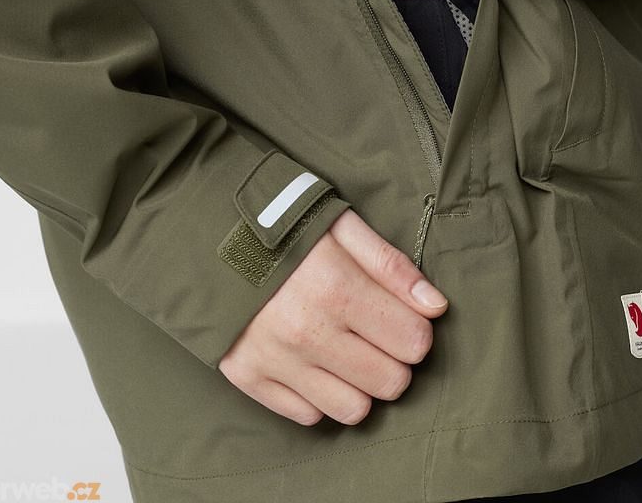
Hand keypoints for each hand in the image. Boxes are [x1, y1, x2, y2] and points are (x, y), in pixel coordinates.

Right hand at [217, 208, 448, 425]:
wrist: (205, 233)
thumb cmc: (283, 226)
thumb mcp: (342, 226)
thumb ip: (391, 266)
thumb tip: (436, 306)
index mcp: (337, 288)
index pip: (414, 342)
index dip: (416, 329)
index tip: (401, 315)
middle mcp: (308, 333)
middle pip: (390, 382)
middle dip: (394, 360)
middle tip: (374, 333)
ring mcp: (277, 361)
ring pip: (353, 410)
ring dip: (360, 384)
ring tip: (346, 349)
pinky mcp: (249, 377)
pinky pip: (308, 415)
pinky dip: (318, 394)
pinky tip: (312, 359)